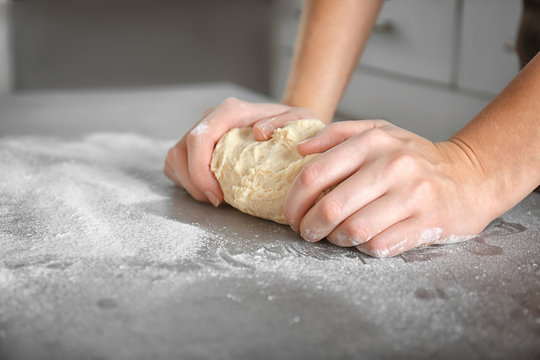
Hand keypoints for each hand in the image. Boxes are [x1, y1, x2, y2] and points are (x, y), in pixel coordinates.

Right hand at [164, 97, 316, 205]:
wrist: (288, 127)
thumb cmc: (294, 128)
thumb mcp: (301, 120)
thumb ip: (285, 122)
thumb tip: (259, 133)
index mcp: (230, 111)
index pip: (199, 138)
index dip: (200, 171)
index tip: (217, 197)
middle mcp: (211, 118)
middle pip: (181, 151)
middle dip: (193, 184)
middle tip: (217, 201)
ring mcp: (201, 130)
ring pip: (175, 159)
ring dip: (189, 184)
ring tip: (215, 196)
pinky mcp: (196, 145)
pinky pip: (177, 165)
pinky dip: (188, 182)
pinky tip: (209, 189)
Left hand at [284, 120, 494, 256]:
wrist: (469, 177)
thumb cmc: (413, 157)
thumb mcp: (379, 131)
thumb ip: (337, 134)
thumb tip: (300, 149)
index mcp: (373, 142)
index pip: (314, 175)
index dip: (293, 201)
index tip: (292, 215)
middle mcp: (392, 166)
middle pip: (330, 207)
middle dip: (309, 226)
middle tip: (306, 232)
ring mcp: (412, 196)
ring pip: (353, 230)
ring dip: (335, 239)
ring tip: (334, 236)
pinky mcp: (426, 223)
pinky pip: (378, 245)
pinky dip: (363, 247)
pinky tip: (363, 240)